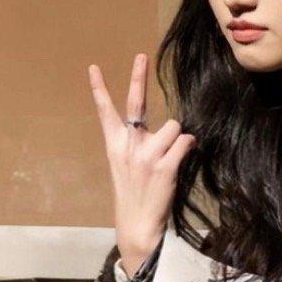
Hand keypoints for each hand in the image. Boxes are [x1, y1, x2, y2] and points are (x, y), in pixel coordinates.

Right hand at [89, 54, 195, 275]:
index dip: (100, 89)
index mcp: (115, 146)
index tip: (93, 67)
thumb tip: (168, 129)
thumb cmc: (134, 196)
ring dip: (178, 138)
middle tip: (141, 56)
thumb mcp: (126, 168)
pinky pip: (185, 141)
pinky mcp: (165, 165)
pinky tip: (182, 159)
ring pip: (173, 126)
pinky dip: (188, 147)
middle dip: (137, 77)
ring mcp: (146, 155)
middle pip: (135, 104)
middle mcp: (129, 146)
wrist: (137, 225)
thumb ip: (139, 146)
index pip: (105, 112)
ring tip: (172, 157)